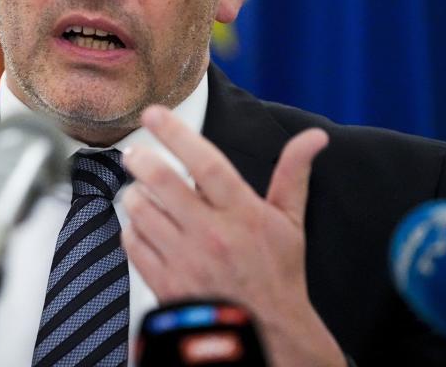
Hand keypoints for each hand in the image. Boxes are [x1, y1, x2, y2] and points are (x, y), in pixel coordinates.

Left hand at [121, 105, 344, 366]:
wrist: (269, 333)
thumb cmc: (277, 273)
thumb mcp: (290, 221)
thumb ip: (293, 173)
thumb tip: (314, 136)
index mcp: (243, 214)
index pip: (206, 163)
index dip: (177, 133)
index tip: (155, 113)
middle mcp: (213, 235)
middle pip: (162, 183)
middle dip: (141, 159)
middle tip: (134, 152)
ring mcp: (187, 261)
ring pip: (141, 211)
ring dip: (134, 194)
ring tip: (141, 190)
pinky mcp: (166, 284)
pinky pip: (132, 243)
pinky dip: (131, 227)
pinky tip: (144, 224)